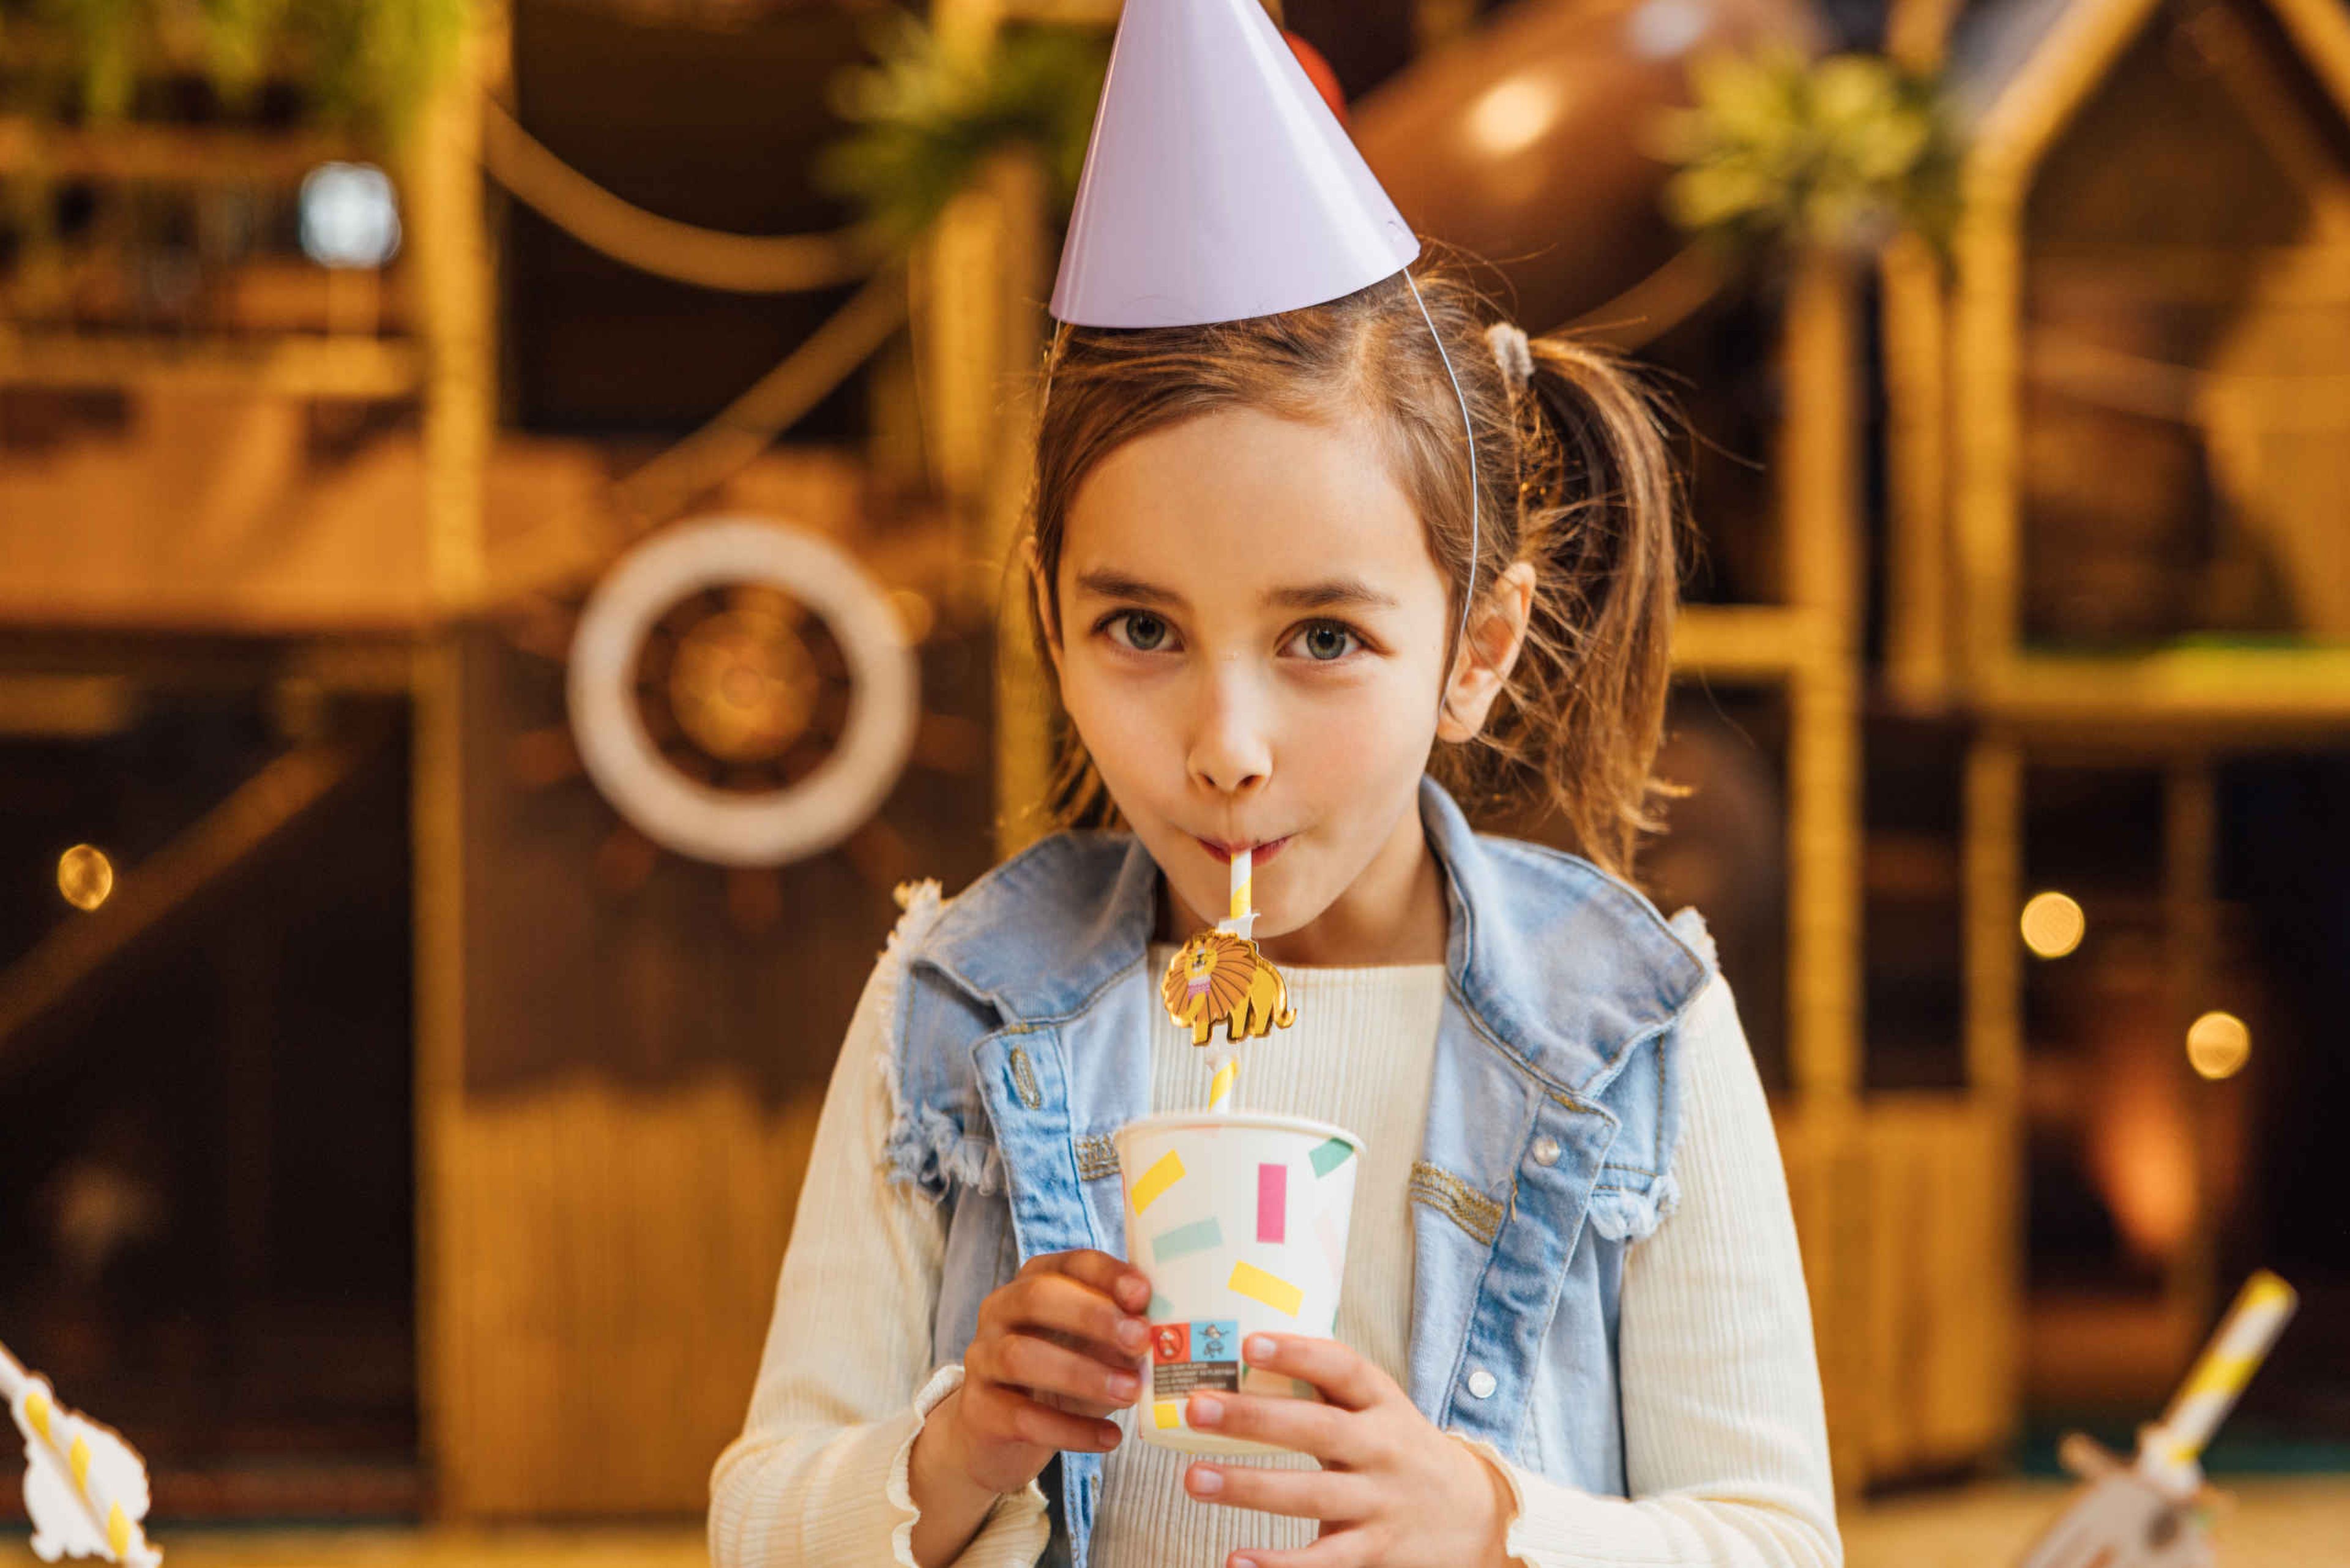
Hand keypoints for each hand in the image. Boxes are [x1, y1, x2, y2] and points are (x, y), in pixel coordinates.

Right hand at [941, 1248, 1152, 1495]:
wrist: (997, 1436)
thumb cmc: (1059, 1380)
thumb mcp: (1094, 1351)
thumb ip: (1122, 1337)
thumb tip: (1163, 1336)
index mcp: (1035, 1283)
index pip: (1070, 1264)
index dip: (1107, 1275)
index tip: (1144, 1294)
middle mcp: (1001, 1311)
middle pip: (1037, 1297)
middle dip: (1092, 1316)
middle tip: (1140, 1340)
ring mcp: (982, 1359)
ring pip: (1021, 1355)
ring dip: (1082, 1374)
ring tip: (1130, 1393)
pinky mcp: (978, 1410)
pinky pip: (1021, 1416)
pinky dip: (1071, 1430)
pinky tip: (1110, 1438)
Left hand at [1177, 1332, 1517, 1567]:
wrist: (1476, 1517)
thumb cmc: (1401, 1452)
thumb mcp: (1380, 1411)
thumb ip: (1325, 1389)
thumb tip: (1242, 1354)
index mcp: (1383, 1404)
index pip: (1343, 1368)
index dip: (1297, 1354)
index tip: (1248, 1343)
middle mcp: (1383, 1448)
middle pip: (1318, 1429)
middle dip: (1254, 1417)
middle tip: (1195, 1407)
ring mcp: (1380, 1502)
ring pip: (1312, 1494)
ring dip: (1250, 1487)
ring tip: (1194, 1480)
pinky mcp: (1375, 1551)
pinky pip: (1324, 1560)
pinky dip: (1280, 1565)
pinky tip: (1236, 1560)